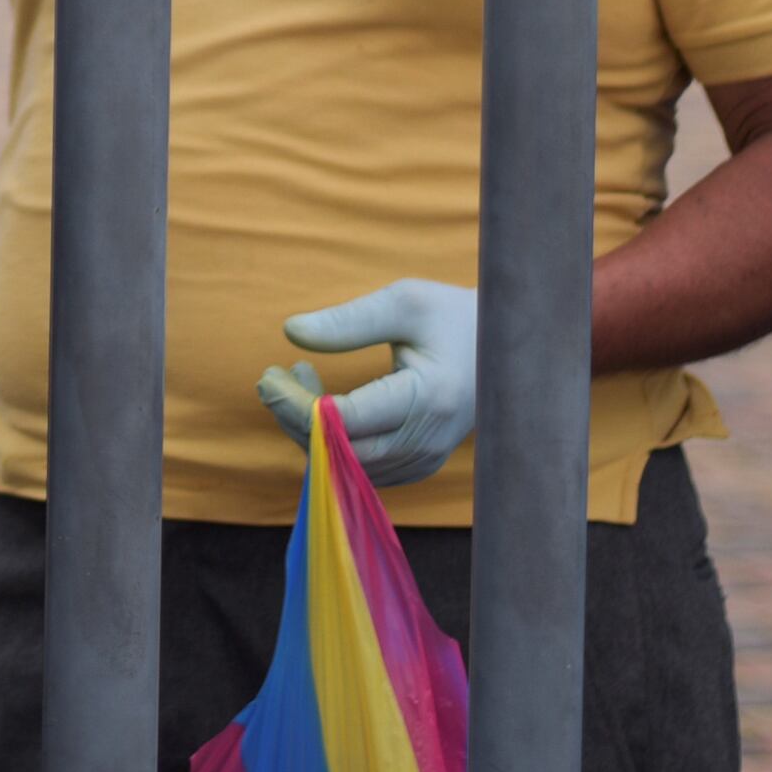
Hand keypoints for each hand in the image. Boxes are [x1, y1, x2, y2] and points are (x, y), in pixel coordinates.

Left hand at [258, 278, 479, 487]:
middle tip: (270, 378)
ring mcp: (425, 460)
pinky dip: (331, 442)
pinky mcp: (418, 466)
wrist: (503, 350)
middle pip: (340, 453)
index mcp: (428, 398)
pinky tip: (321, 402)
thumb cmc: (450, 317)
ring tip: (297, 377)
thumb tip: (291, 331)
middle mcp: (428, 441)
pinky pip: (361, 469)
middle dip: (294, 419)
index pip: (344, 420)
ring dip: (310, 430)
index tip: (268, 374)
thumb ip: (349, 320)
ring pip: (347, 467)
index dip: (296, 404)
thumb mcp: (404, 302)